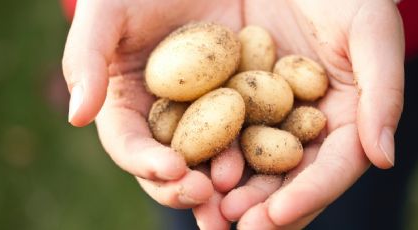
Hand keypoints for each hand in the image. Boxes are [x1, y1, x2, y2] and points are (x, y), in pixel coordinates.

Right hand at [62, 0, 244, 209]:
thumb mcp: (106, 14)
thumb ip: (86, 60)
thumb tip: (76, 116)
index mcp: (128, 105)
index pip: (130, 144)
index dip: (145, 162)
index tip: (170, 169)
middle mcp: (167, 118)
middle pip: (171, 164)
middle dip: (185, 187)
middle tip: (206, 197)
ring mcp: (205, 113)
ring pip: (213, 157)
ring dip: (225, 184)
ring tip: (238, 196)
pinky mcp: (242, 101)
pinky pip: (251, 129)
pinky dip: (260, 150)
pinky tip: (274, 163)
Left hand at [194, 0, 403, 228]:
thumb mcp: (372, 32)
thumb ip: (383, 93)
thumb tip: (382, 156)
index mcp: (346, 117)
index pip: (332, 167)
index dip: (309, 194)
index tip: (278, 216)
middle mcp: (308, 123)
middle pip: (290, 176)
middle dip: (265, 205)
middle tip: (238, 225)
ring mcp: (273, 113)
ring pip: (255, 162)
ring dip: (235, 190)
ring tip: (212, 210)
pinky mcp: (241, 98)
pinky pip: (226, 130)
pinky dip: (213, 154)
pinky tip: (194, 172)